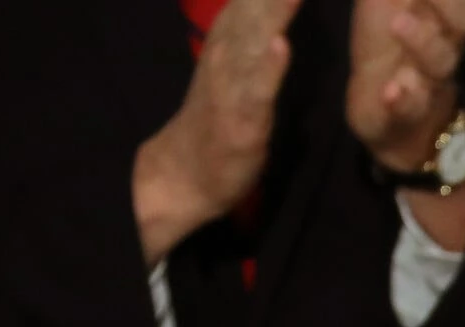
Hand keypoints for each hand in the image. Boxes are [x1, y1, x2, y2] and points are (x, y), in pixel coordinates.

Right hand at [134, 0, 301, 262]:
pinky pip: (254, 90)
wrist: (184, 172)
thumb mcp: (248, 60)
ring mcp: (231, 84)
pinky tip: (280, 45)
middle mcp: (230, 48)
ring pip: (254, 35)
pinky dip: (266, 66)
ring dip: (276, 6)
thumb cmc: (225, 115)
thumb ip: (264, 22)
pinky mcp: (239, 121)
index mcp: (237, 32)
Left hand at [349, 0, 464, 171]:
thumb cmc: (388, 57)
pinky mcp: (404, 115)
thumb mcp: (390, 12)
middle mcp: (442, 49)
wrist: (398, 133)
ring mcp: (428, 84)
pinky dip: (403, 99)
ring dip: (422, 42)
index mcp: (438, 18)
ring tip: (399, 23)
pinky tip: (393, 90)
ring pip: (438, 62)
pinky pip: (408, 109)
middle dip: (449, 3)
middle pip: (463, 20)